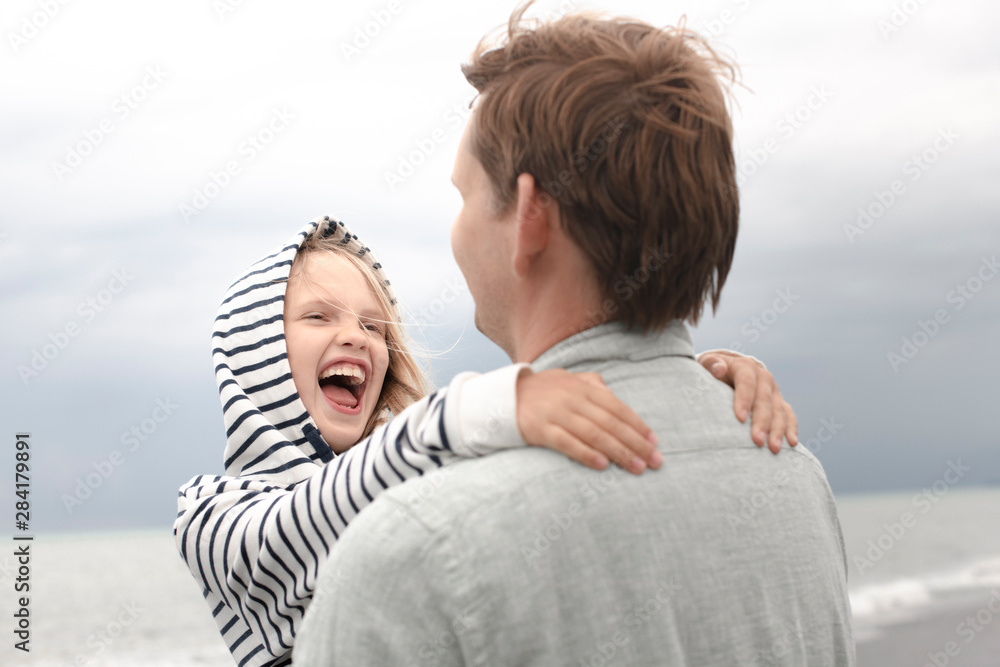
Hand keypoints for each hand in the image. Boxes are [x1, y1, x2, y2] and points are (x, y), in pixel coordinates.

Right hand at [516, 368, 660, 474]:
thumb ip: (592, 384)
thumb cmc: (543, 391)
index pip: (617, 408)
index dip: (638, 426)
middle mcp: (572, 399)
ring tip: (636, 467)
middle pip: (611, 423)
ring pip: (594, 434)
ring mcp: (556, 413)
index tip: (654, 443)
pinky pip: (567, 444)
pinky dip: (587, 454)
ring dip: (618, 452)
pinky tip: (603, 466)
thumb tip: (614, 395)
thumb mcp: (568, 379)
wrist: (503, 397)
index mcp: (583, 387)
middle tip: (654, 462)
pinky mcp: (540, 429)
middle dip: (635, 444)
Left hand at [697, 350, 797, 453]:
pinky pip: (788, 414)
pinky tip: (791, 443)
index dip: (744, 399)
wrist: (720, 371)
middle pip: (765, 398)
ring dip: (778, 429)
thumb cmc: (708, 371)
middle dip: (762, 420)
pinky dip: (790, 428)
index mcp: (744, 366)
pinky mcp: (778, 401)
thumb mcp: (705, 364)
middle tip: (757, 441)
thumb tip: (718, 368)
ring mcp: (772, 390)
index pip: (747, 381)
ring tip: (773, 448)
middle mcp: (762, 376)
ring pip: (779, 408)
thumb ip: (710, 364)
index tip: (740, 419)